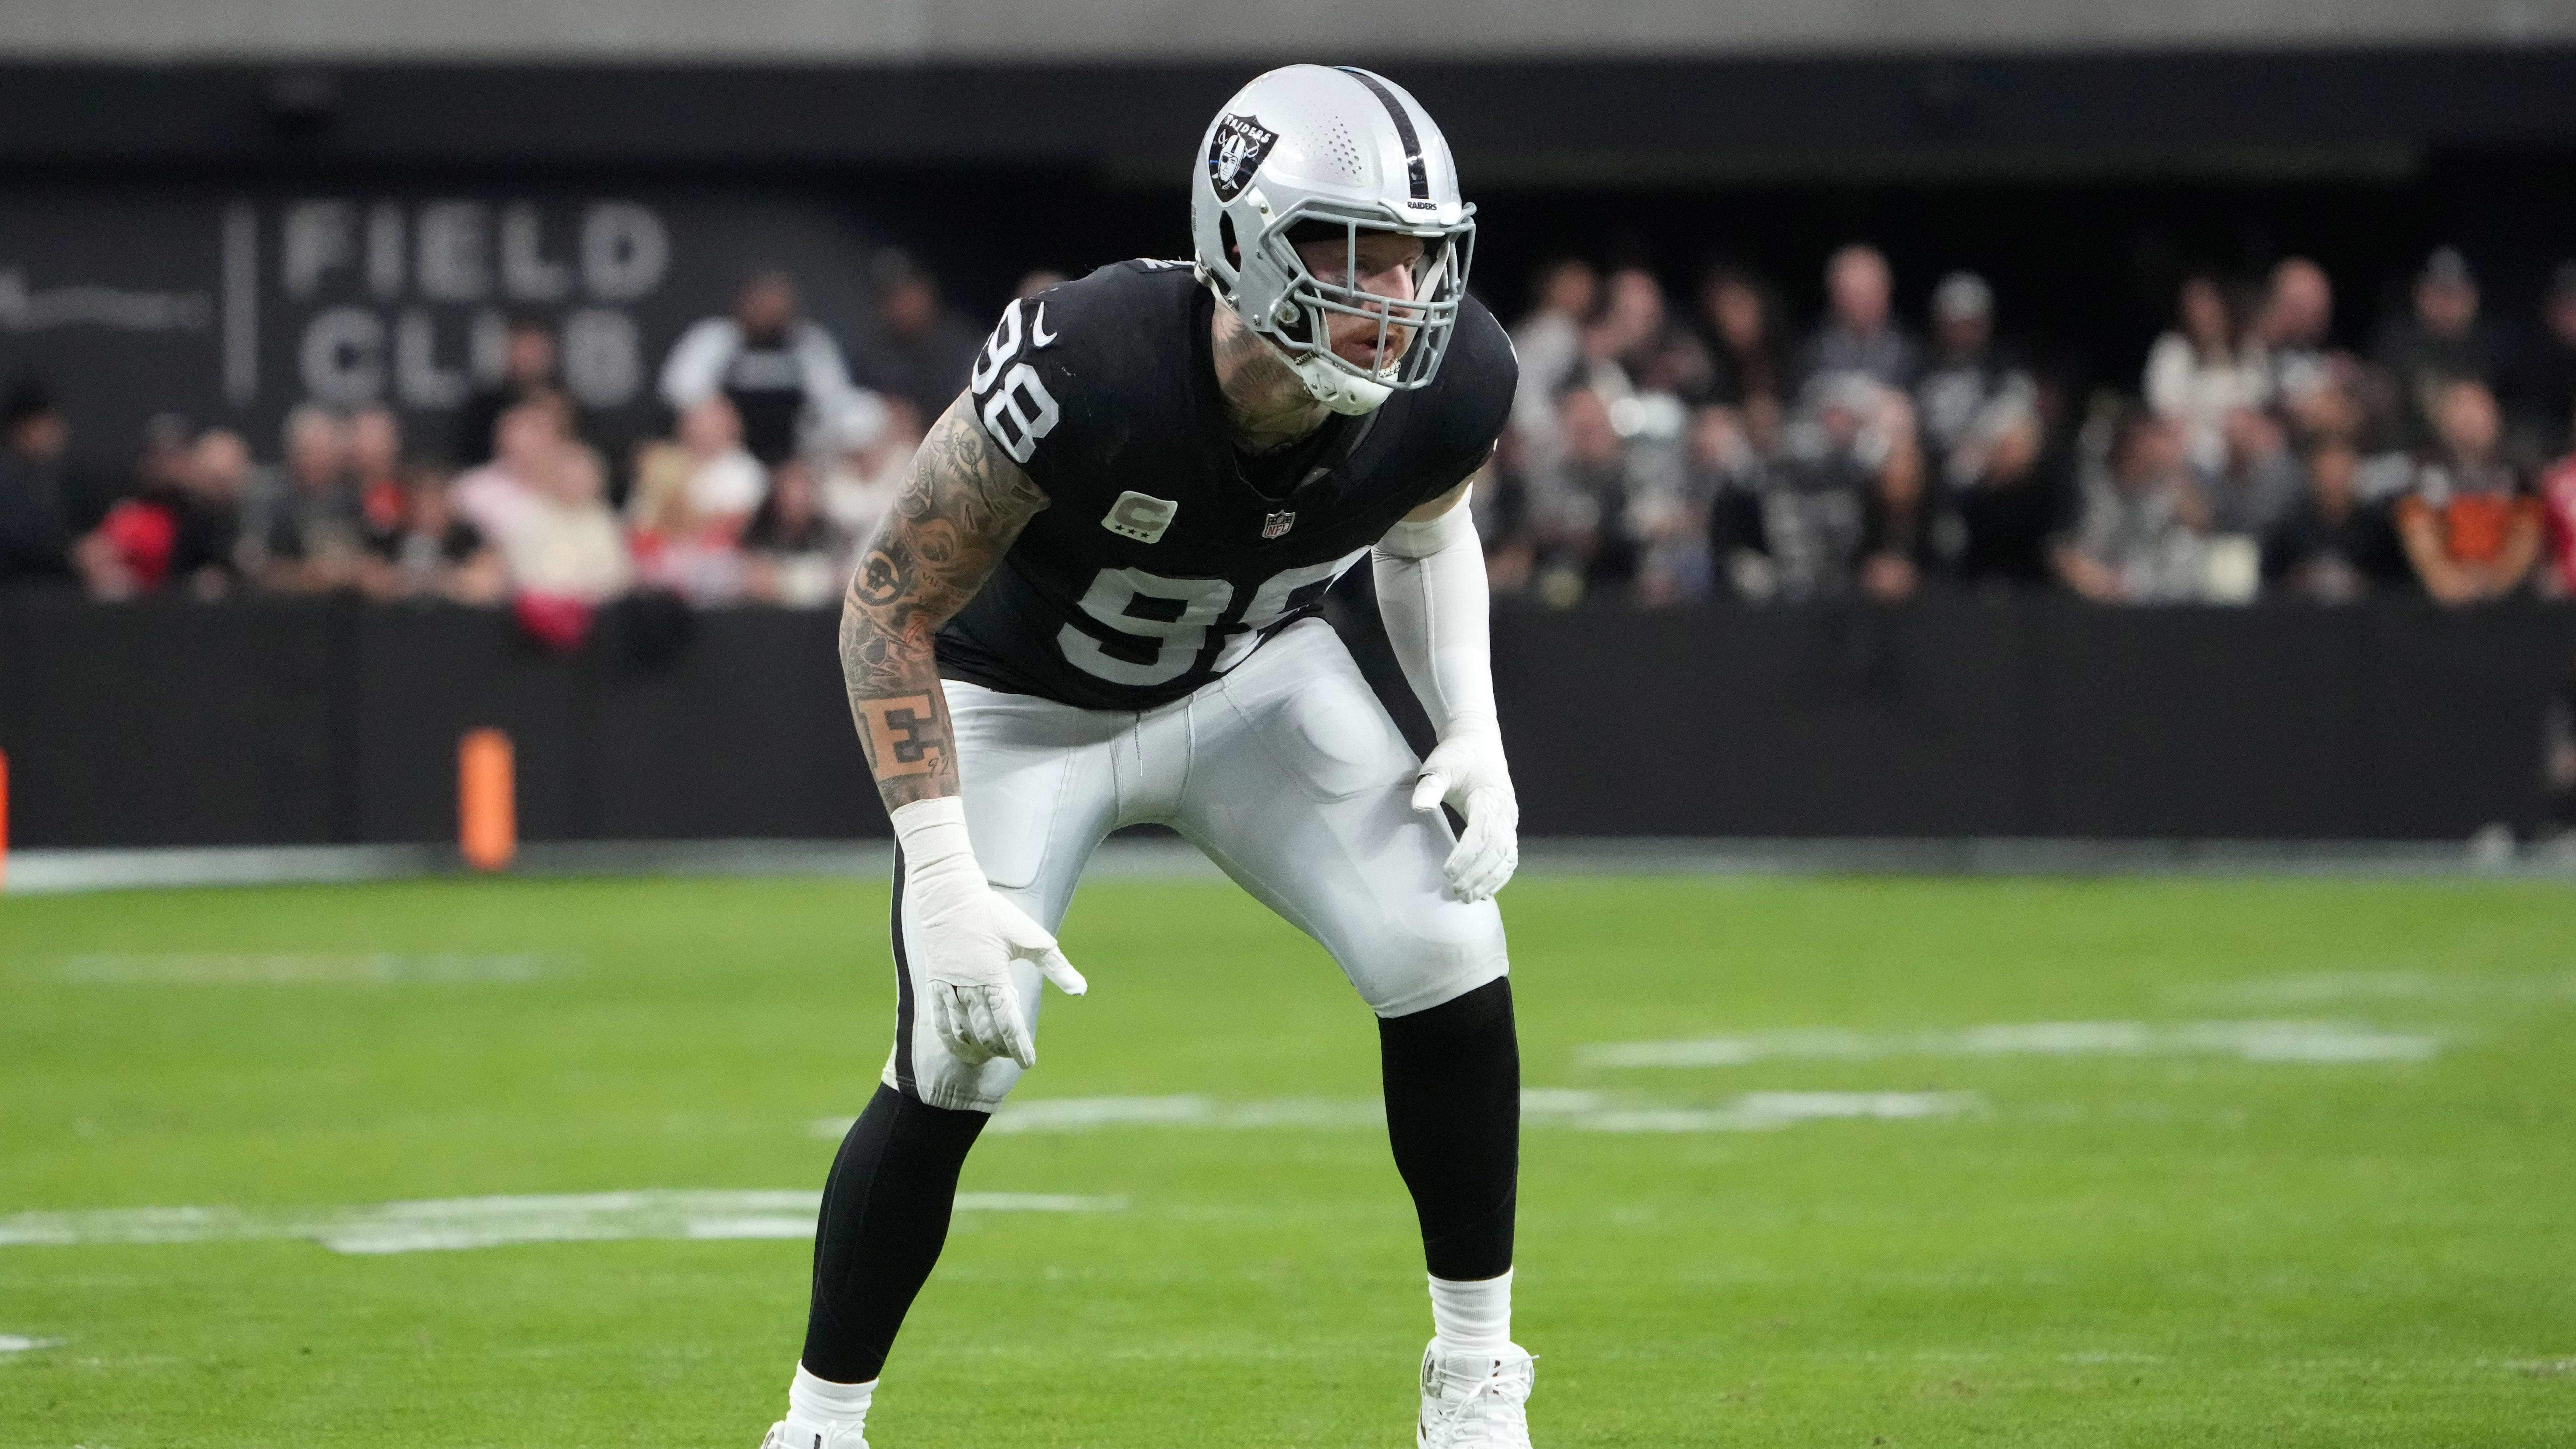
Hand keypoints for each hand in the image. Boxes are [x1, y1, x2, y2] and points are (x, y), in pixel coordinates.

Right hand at [903, 848, 1085, 1068]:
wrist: (949, 896)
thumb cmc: (994, 914)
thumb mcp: (1032, 939)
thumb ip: (1056, 967)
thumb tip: (1080, 991)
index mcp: (994, 978)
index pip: (1009, 1024)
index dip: (1019, 1046)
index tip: (1028, 1062)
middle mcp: (969, 987)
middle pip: (986, 1032)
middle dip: (1001, 1048)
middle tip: (1012, 1053)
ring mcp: (949, 987)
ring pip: (962, 1031)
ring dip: (977, 1048)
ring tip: (991, 1056)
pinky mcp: (934, 984)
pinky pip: (939, 1021)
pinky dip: (951, 1039)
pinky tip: (961, 1048)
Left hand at [1410, 725, 1518, 902]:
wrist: (1477, 742)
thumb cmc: (1455, 755)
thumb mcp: (1439, 765)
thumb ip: (1430, 786)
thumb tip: (1419, 807)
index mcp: (1489, 797)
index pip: (1481, 833)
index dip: (1466, 856)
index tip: (1447, 872)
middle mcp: (1505, 811)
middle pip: (1496, 850)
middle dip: (1477, 874)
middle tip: (1456, 892)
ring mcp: (1509, 819)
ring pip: (1506, 856)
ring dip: (1490, 879)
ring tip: (1468, 898)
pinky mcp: (1507, 826)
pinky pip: (1510, 856)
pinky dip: (1500, 876)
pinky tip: (1485, 891)